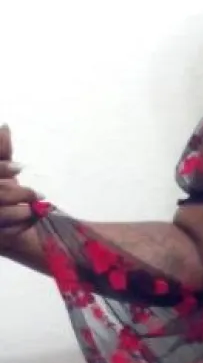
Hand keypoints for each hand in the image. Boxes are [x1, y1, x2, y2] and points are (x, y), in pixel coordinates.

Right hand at [0, 125, 38, 244]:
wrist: (8, 229)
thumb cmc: (1, 192)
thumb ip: (0, 151)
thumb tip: (6, 127)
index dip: (1, 169)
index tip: (20, 168)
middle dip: (18, 194)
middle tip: (38, 196)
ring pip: (0, 214)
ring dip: (22, 212)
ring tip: (35, 209)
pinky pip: (6, 234)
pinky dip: (21, 226)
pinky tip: (30, 222)